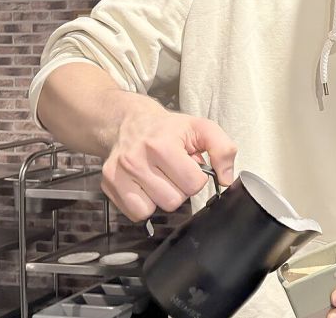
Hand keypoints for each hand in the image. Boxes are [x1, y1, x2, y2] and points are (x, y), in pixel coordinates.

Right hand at [100, 92, 236, 220]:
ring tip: (160, 177)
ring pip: (155, 210)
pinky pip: (136, 214)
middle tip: (173, 172)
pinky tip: (146, 186)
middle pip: (174, 201)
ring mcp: (120, 173)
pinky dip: (145, 204)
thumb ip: (223, 150)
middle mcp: (136, 159)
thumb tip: (226, 179)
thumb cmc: (167, 129)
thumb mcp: (202, 129)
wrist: (129, 122)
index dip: (196, 177)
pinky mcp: (108, 184)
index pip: (193, 184)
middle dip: (179, 189)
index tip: (189, 166)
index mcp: (162, 145)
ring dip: (162, 197)